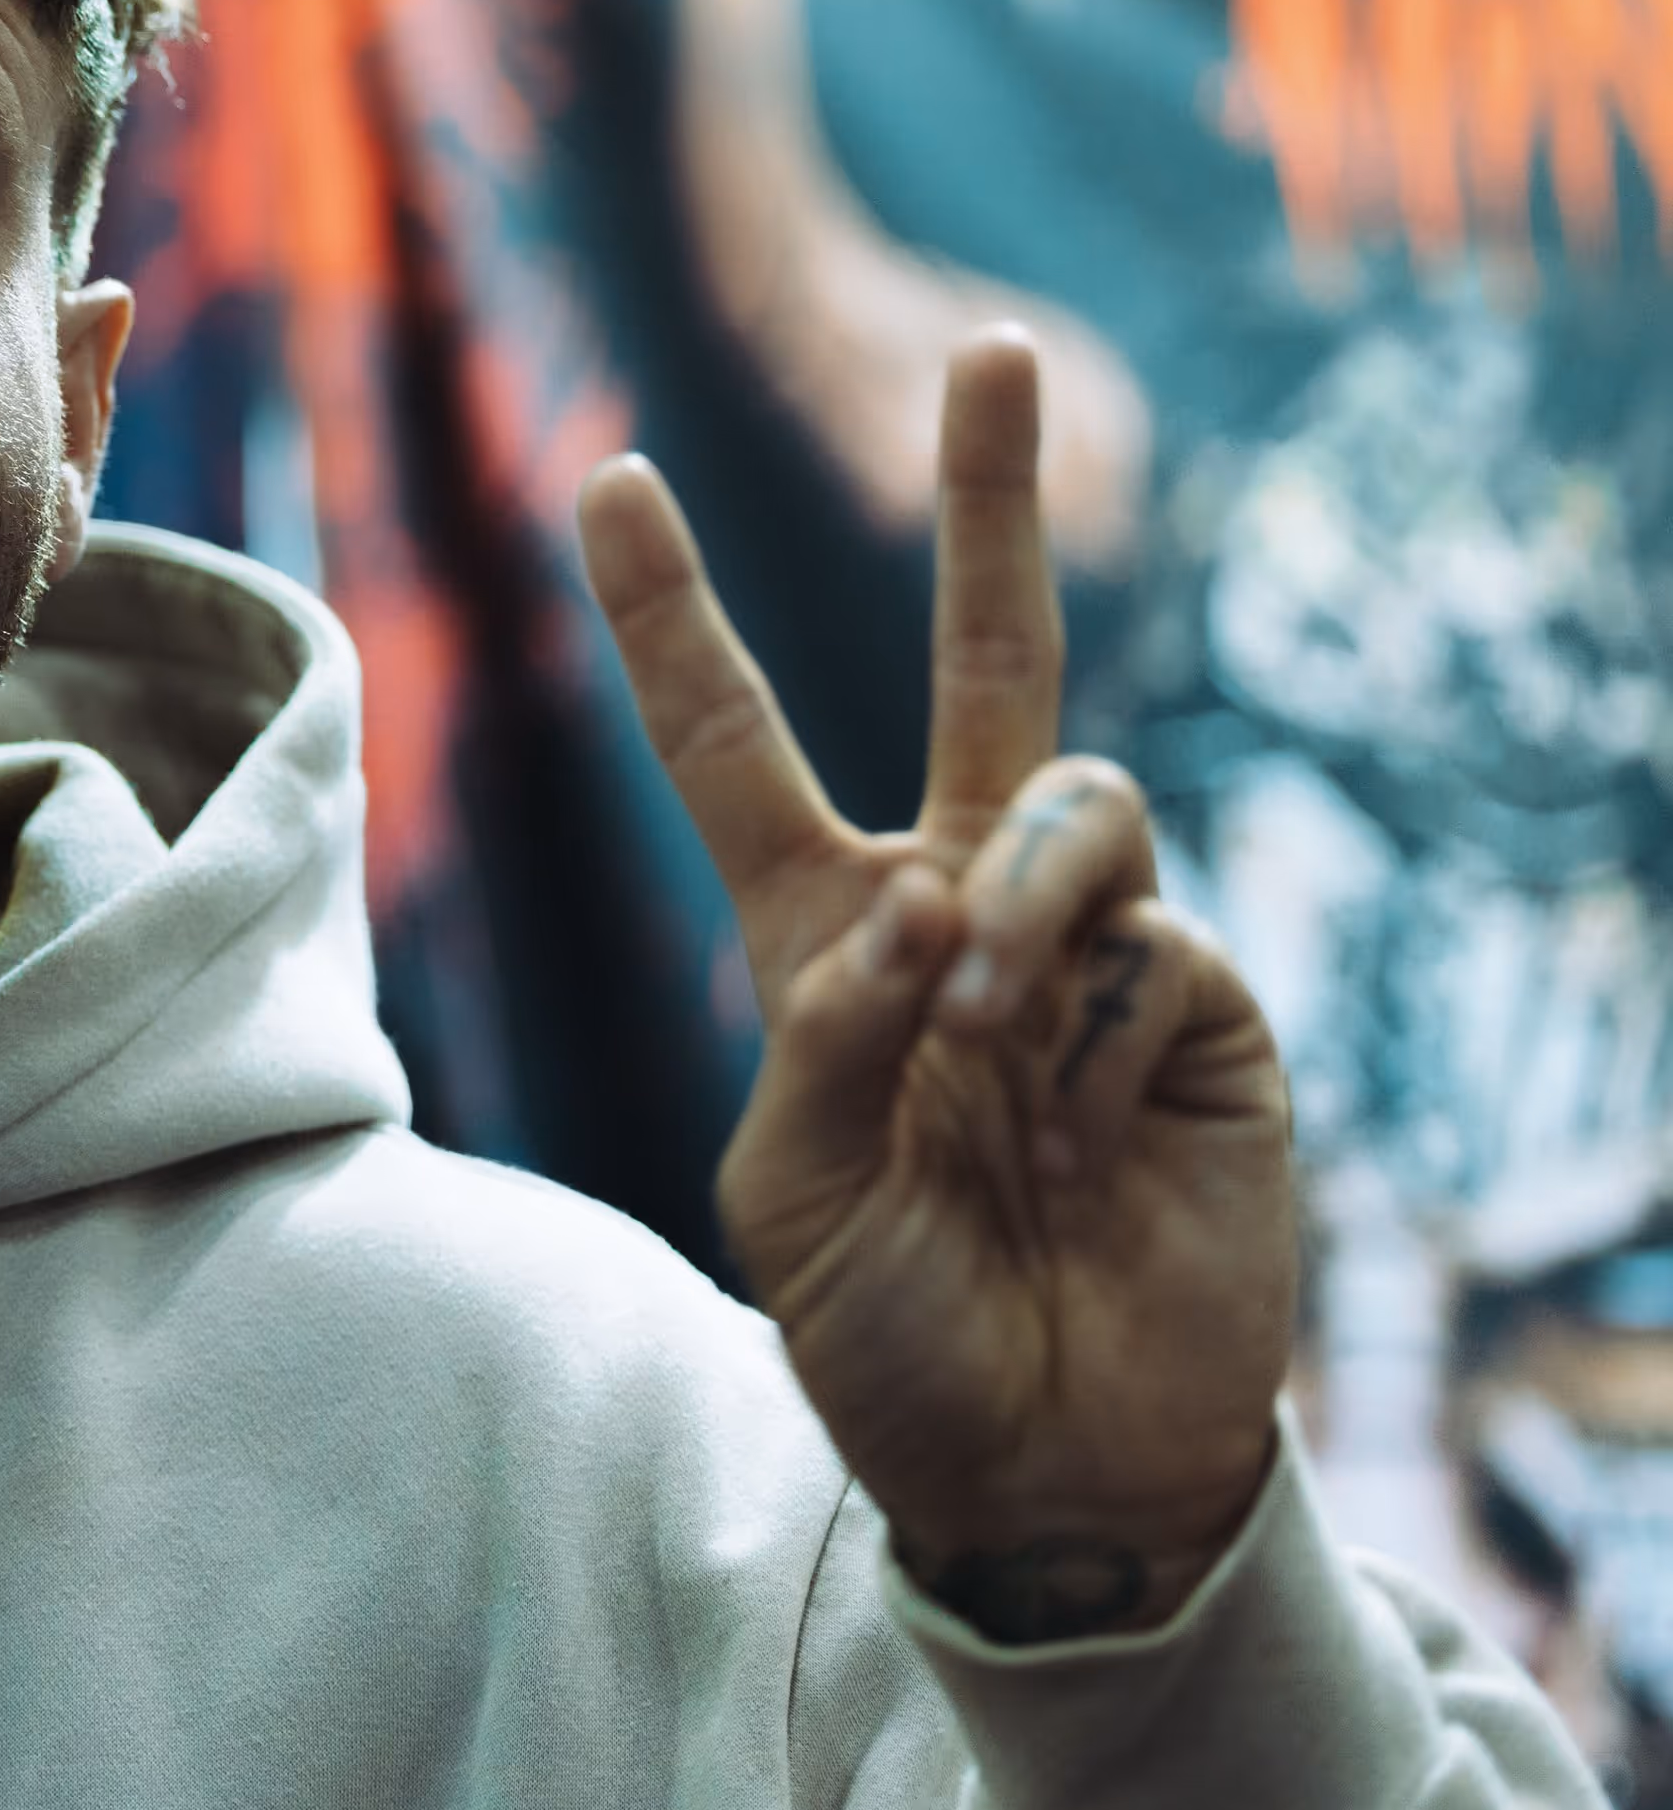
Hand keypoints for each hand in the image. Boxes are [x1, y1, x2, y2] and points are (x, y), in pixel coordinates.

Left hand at [576, 330, 1296, 1642]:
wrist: (1043, 1458)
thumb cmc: (893, 1333)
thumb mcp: (792, 1197)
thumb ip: (832, 1041)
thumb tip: (927, 899)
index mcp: (818, 932)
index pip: (729, 742)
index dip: (671, 615)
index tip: (609, 474)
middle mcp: (956, 904)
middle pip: (982, 663)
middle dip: (990, 507)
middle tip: (997, 350)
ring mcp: (1086, 944)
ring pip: (1067, 800)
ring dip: (1015, 900)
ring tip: (981, 1037)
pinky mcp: (1200, 1005)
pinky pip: (1147, 939)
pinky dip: (1087, 1020)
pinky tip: (1074, 1121)